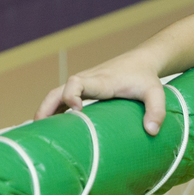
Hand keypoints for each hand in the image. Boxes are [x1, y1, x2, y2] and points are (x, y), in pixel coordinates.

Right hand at [36, 48, 167, 134]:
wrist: (141, 61)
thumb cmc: (147, 78)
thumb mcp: (156, 93)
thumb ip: (157, 111)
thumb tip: (152, 131)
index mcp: (102, 81)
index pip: (77, 83)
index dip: (71, 95)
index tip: (76, 110)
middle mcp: (87, 80)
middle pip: (58, 90)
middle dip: (46, 107)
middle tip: (40, 127)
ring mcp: (82, 84)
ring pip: (55, 94)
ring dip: (44, 110)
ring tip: (36, 133)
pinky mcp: (82, 88)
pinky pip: (60, 97)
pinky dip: (51, 109)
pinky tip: (47, 127)